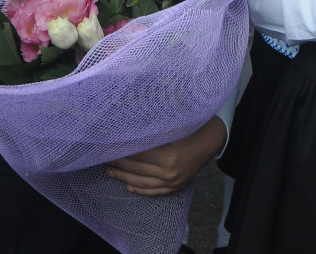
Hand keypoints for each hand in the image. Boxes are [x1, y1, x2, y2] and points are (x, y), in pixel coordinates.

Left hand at [105, 115, 225, 195]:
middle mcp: (170, 172)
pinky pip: (154, 191)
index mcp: (168, 155)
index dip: (120, 150)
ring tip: (109, 171)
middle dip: (118, 163)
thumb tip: (127, 127)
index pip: (137, 154)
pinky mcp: (176, 186)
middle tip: (102, 157)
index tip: (107, 145)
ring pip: (142, 182)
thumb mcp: (173, 124)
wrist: (214, 139)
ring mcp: (173, 181)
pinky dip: (140, 190)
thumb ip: (152, 128)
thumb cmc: (193, 126)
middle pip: (137, 168)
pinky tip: (128, 186)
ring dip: (123, 177)